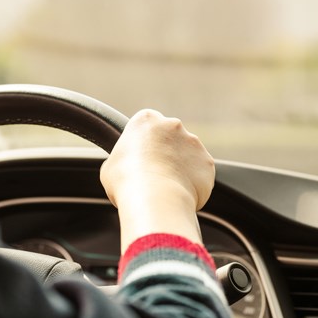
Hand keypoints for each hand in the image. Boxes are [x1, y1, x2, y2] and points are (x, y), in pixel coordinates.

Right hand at [101, 109, 214, 250]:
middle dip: (166, 153)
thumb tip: (125, 166)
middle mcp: (173, 125)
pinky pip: (200, 174)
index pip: (147, 125)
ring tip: (167, 188)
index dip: (144, 143)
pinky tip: (180, 195)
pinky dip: (194, 184)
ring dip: (181, 168)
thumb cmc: (126, 180)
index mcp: (146, 120)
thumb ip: (123, 158)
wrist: (154, 197)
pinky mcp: (207, 163)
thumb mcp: (110, 164)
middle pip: (171, 137)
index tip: (141, 158)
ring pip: (188, 155)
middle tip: (154, 174)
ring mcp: (194, 143)